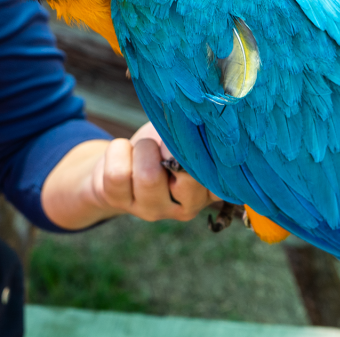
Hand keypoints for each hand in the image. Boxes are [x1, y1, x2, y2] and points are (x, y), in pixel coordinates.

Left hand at [93, 123, 220, 221]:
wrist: (124, 158)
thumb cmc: (164, 143)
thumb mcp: (188, 138)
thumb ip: (199, 138)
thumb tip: (200, 127)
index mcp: (211, 191)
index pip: (222, 181)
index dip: (207, 153)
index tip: (199, 136)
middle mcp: (187, 208)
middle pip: (189, 178)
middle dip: (173, 147)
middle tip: (165, 145)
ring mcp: (154, 210)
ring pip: (149, 176)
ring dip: (144, 148)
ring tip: (145, 148)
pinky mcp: (121, 204)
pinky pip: (117, 174)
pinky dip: (119, 150)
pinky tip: (125, 154)